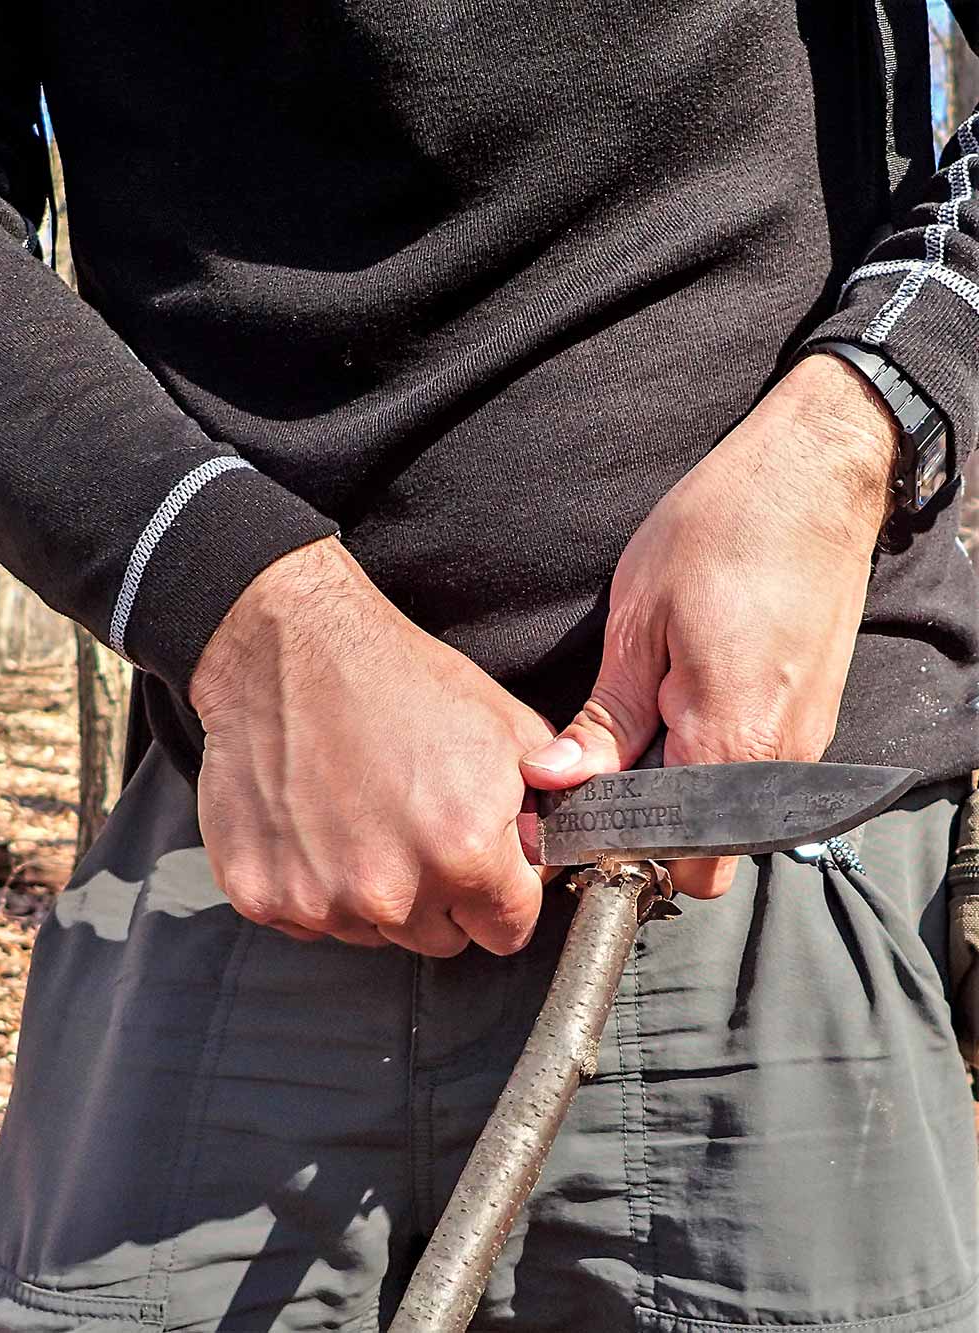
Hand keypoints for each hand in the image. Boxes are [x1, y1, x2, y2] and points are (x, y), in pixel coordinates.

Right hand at [190, 538, 554, 954]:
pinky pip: (306, 922)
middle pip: (440, 940)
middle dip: (440, 896)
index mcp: (464, 853)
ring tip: (363, 814)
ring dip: (374, 892)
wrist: (292, 648)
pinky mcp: (260, 894)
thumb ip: (544, 811)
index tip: (487, 873)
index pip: (507, 931)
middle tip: (416, 826)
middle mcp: (392, 890)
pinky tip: (316, 824)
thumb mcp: (507, 729)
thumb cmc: (399, 678)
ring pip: (373, 933)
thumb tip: (548, 859)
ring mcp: (320, 899)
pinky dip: (313, 885)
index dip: (503, 898)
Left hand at [520, 353, 898, 898]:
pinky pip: (760, 773)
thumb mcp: (639, 621)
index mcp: (731, 742)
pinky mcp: (816, 717)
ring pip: (736, 814)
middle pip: (712, 849)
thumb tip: (555, 780)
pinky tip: (689, 700)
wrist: (813, 476)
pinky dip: (719, 759)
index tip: (586, 812)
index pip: (681, 858)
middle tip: (611, 761)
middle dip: (658, 826)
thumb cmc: (725, 530)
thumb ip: (604, 720)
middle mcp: (783, 759)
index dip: (627, 848)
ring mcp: (808, 740)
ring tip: (652, 716)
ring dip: (688, 788)